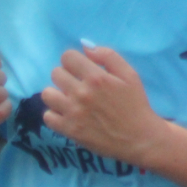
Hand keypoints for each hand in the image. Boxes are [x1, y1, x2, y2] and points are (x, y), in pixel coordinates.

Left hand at [41, 43, 169, 166]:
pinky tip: (67, 115)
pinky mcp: (69, 130)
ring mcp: (73, 113)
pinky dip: (55, 115)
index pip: (67, 57)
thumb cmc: (135, 104)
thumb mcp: (129, 74)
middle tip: (77, 85)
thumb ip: (108, 56)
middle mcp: (81, 93)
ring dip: (57, 94)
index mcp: (96, 78)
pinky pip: (47, 116)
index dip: (73, 61)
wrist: (139, 139)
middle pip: (56, 73)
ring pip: (47, 94)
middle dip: (66, 76)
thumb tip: (85, 47)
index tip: (80, 69)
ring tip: (69, 99)